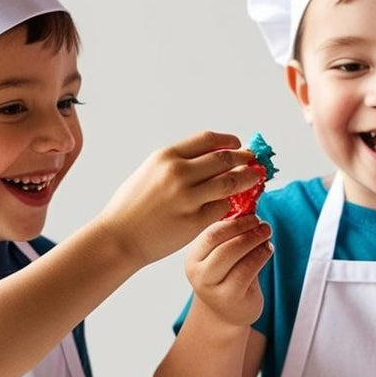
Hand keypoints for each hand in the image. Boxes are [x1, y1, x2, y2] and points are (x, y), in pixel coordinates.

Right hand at [95, 132, 263, 265]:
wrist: (119, 237)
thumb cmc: (132, 205)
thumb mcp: (150, 171)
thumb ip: (178, 162)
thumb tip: (212, 155)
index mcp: (166, 156)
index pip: (208, 139)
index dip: (228, 141)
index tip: (238, 145)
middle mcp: (178, 173)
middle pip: (224, 158)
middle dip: (244, 159)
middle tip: (253, 162)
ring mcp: (187, 198)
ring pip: (230, 182)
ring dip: (248, 178)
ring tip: (256, 178)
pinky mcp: (194, 221)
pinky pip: (223, 208)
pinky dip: (231, 205)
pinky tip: (235, 204)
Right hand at [183, 215, 272, 326]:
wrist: (228, 312)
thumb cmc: (229, 277)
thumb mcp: (226, 255)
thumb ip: (233, 237)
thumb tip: (251, 210)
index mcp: (194, 257)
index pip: (210, 233)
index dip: (234, 222)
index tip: (253, 215)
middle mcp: (198, 273)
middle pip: (220, 243)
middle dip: (245, 230)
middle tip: (264, 225)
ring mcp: (211, 288)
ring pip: (234, 256)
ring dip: (255, 241)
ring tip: (267, 235)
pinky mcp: (229, 298)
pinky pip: (246, 271)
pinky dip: (260, 256)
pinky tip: (267, 250)